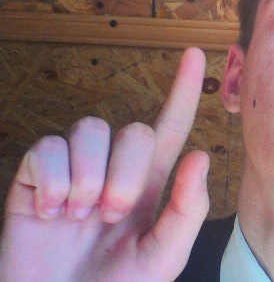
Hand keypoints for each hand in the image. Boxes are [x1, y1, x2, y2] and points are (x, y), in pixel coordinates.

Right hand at [0, 47, 208, 280]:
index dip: (183, 91)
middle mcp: (112, 169)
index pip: (170, 127)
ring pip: (90, 128)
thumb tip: (200, 156)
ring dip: (89, 175)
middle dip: (126, 172)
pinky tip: (49, 213)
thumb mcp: (160, 260)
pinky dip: (51, 181)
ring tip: (79, 215)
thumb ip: (185, 212)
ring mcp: (73, 171)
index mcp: (148, 185)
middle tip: (113, 215)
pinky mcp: (33, 180)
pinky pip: (46, 148)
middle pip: (133, 129)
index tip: (195, 53)